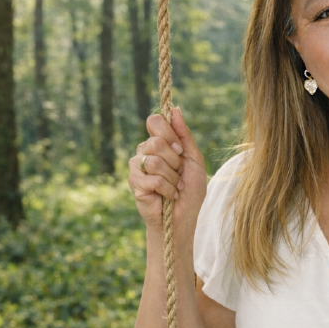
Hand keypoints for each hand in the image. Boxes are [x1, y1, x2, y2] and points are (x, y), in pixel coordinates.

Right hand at [128, 107, 208, 237]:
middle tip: (179, 173)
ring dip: (172, 177)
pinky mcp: (134, 183)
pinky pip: (153, 179)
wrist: (184, 218)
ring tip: (175, 186)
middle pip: (155, 141)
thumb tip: (175, 109)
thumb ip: (184, 135)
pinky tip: (169, 196)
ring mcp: (137, 167)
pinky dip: (168, 189)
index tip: (180, 149)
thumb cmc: (190, 190)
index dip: (168, 133)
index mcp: (158, 143)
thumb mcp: (193, 159)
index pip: (154, 121)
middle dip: (174, 160)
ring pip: (154, 161)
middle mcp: (144, 151)